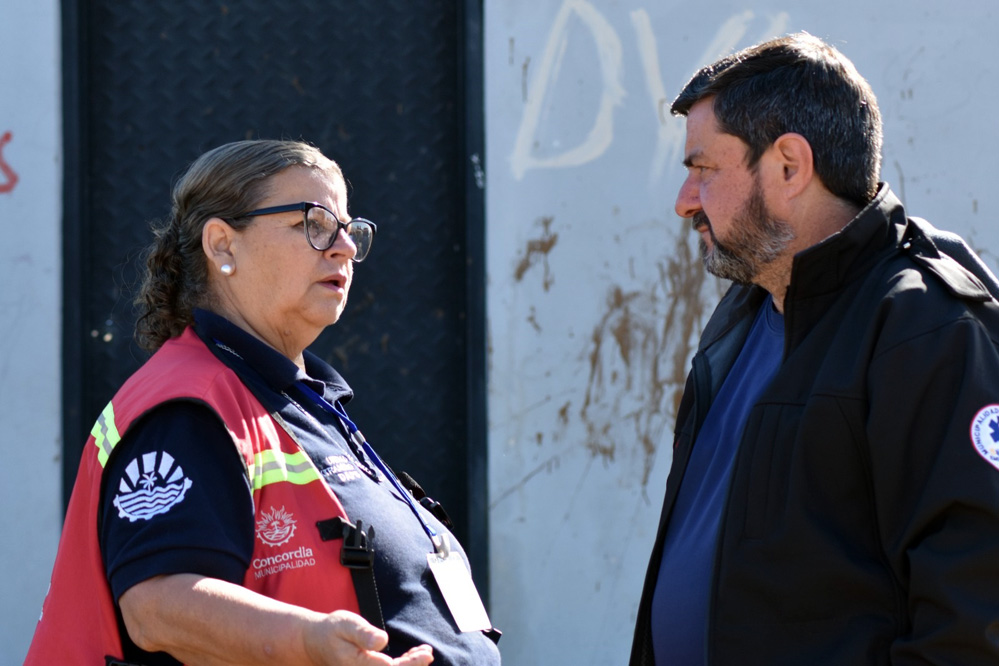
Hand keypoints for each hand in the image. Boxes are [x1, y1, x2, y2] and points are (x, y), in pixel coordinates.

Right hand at [304, 610, 433, 665]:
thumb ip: (363, 634)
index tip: (425, 654)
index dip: (410, 665)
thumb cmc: (331, 630)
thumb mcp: (346, 624)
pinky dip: (402, 664)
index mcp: (357, 665)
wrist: (314, 642)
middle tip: (427, 653)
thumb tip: (382, 642)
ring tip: (425, 652)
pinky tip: (413, 655)